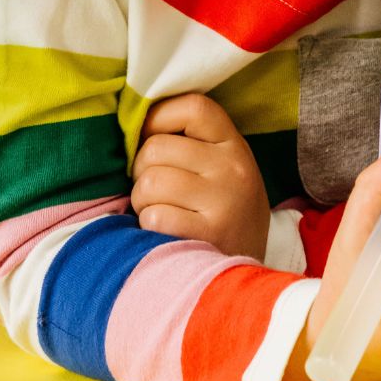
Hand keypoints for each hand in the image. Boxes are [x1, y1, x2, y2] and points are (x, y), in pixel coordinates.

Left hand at [131, 93, 271, 261]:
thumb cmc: (223, 213)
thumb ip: (192, 145)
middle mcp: (233, 167)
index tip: (150, 138)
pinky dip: (148, 226)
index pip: (193, 107)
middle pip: (157, 148)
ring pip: (149, 183)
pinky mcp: (209, 234)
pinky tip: (166, 232)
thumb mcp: (223, 170)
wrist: (246, 273)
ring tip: (159, 211)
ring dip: (142, 201)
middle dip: (141, 170)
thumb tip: (134, 125)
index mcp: (234, 145)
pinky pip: (154, 216)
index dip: (159, 118)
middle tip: (153, 189)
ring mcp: (224, 201)